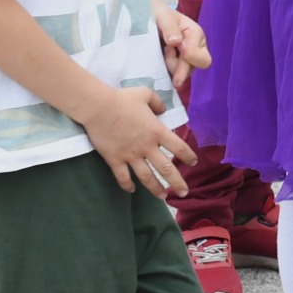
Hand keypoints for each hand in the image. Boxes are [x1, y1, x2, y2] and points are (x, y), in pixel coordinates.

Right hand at [84, 84, 197, 198]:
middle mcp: (147, 146)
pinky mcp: (114, 159)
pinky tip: (132, 190)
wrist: (98, 108)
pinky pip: (122, 177)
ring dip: (155, 188)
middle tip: (184, 193)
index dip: (188, 156)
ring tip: (163, 197)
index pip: (179, 147)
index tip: (193, 163)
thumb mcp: (145, 94)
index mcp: (157, 131)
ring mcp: (130, 155)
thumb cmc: (122, 99)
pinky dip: (127, 185)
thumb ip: (157, 103)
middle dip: (176, 182)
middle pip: (166, 169)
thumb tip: (163, 110)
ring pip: (146, 177)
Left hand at [154, 3, 210, 95]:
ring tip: (160, 54)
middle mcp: (195, 48)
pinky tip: (157, 64)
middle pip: (196, 67)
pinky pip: (174, 76)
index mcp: (195, 34)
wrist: (143, 16)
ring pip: (185, 73)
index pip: (201, 56)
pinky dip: (165, 73)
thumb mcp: (162, 15)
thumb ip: (170, 27)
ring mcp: (185, 58)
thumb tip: (176, 42)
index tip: (170, 48)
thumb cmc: (155, 13)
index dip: (188, 56)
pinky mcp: (174, 66)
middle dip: (181, 67)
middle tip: (165, 55)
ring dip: (171, 68)